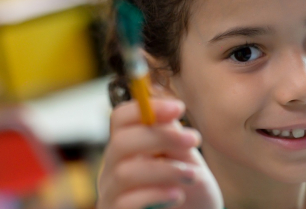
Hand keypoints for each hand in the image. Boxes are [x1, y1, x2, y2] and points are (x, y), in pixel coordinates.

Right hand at [96, 98, 222, 208]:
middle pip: (121, 142)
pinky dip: (156, 195)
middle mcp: (113, 168)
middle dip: (160, 136)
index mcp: (128, 147)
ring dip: (165, 170)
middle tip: (194, 139)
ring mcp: (111, 193)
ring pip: (125, 173)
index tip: (178, 107)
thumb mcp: (184, 157)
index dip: (146, 107)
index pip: (120, 118)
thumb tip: (167, 114)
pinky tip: (177, 195)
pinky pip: (127, 202)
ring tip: (192, 175)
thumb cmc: (187, 188)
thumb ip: (172, 135)